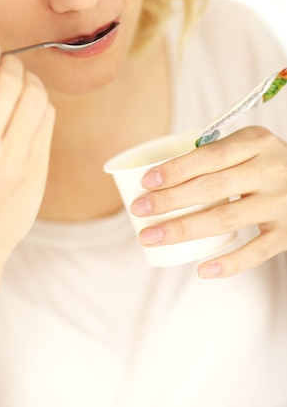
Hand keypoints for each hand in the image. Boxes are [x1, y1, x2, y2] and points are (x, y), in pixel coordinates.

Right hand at [0, 37, 54, 261]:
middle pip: (10, 79)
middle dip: (8, 64)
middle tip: (2, 70)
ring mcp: (12, 161)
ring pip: (35, 94)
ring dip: (28, 80)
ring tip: (16, 88)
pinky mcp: (37, 170)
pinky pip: (47, 116)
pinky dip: (38, 104)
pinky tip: (26, 111)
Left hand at [130, 127, 286, 277]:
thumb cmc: (265, 161)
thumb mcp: (248, 145)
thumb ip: (215, 153)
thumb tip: (159, 175)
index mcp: (257, 142)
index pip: (210, 156)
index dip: (176, 169)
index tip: (145, 182)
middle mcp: (271, 170)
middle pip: (212, 188)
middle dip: (169, 201)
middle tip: (138, 210)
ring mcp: (281, 203)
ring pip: (226, 219)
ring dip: (183, 230)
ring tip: (150, 236)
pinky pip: (257, 252)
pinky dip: (229, 263)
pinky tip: (202, 270)